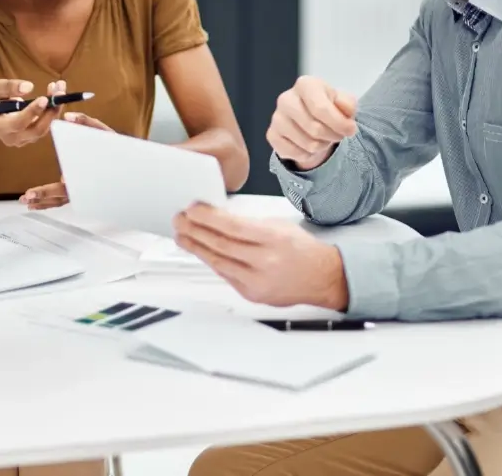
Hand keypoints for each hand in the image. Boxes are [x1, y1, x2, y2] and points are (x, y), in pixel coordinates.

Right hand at [0, 79, 65, 147]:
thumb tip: (29, 87)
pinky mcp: (32, 136)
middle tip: (59, 92)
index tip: (44, 98)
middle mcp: (12, 138)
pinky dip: (53, 110)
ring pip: (44, 128)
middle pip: (36, 130)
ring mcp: (23, 140)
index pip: (18, 124)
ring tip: (59, 87)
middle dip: (50, 112)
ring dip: (55, 108)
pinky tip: (56, 93)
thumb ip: (7, 87)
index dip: (32, 113)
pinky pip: (46, 125)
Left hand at [20, 113, 113, 208]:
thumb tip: (68, 117)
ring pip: (61, 201)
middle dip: (43, 197)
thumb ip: (86, 123)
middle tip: (27, 198)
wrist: (132, 165)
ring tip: (26, 201)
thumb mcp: (104, 132)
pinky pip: (63, 200)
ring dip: (43, 202)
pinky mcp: (81, 192)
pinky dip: (49, 202)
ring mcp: (83, 192)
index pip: (65, 186)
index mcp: (87, 177)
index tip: (34, 192)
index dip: (47, 192)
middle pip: (61, 197)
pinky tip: (36, 204)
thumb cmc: (117, 148)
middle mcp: (84, 188)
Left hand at [172, 202, 348, 309]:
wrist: (321, 277)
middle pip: (221, 245)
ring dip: (196, 247)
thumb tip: (216, 216)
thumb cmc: (300, 249)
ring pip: (218, 262)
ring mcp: (258, 281)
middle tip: (180, 220)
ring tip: (182, 235)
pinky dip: (210, 261)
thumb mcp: (278, 226)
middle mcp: (266, 262)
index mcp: (274, 239)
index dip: (209, 217)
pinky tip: (200, 251)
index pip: (234, 227)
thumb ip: (248, 223)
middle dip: (195, 230)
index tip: (192, 209)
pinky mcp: (252, 294)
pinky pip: (224, 274)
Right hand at [267, 76, 357, 169]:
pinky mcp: (272, 135)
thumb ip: (348, 105)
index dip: (339, 123)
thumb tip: (345, 112)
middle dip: (333, 136)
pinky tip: (309, 145)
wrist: (310, 117)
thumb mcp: (343, 101)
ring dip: (322, 146)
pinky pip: (295, 153)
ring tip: (324, 138)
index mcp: (305, 85)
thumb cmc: (327, 106)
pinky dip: (308, 155)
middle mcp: (286, 99)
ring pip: (307, 144)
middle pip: (315, 129)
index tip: (350, 129)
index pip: (321, 108)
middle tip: (338, 135)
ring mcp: (277, 118)